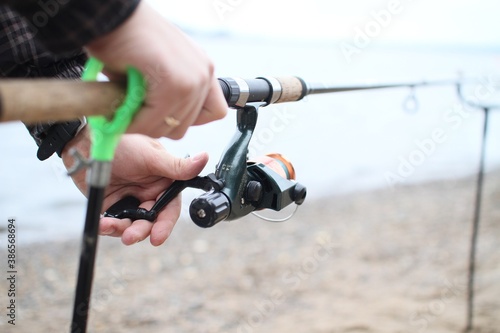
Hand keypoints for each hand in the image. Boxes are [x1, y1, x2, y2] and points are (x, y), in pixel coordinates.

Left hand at [62, 127, 207, 245]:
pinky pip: (113, 223)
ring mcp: (130, 201)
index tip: (157, 237)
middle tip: (130, 236)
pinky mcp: (111, 207)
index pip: (169, 208)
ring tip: (110, 227)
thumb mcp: (151, 156)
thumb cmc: (123, 142)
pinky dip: (108, 226)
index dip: (165, 224)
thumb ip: (176, 165)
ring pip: (132, 225)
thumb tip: (205, 157)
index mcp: (163, 182)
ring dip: (123, 230)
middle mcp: (149, 194)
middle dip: (142, 231)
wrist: (86, 143)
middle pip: (151, 221)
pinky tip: (102, 223)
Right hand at [85, 1, 226, 138]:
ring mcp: (192, 81)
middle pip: (186, 125)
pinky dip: (134, 123)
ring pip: (170, 128)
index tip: (164, 113)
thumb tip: (155, 123)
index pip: (215, 112)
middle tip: (135, 112)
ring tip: (127, 108)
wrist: (111, 16)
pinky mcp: (174, 86)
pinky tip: (122, 111)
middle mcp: (204, 74)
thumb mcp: (158, 70)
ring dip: (144, 124)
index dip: (188, 119)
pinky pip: (153, 121)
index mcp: (203, 68)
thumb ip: (167, 95)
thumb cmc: (126, 39)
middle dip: (157, 124)